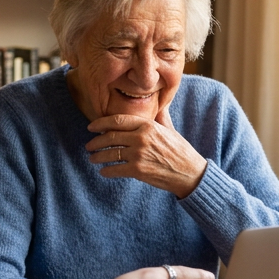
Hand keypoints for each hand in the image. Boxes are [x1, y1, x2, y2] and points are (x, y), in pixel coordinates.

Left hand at [85, 108, 207, 197]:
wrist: (189, 173)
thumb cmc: (180, 151)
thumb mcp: (170, 129)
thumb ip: (159, 117)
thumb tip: (159, 104)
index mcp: (147, 125)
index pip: (118, 120)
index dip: (101, 123)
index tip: (91, 127)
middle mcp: (141, 137)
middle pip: (110, 137)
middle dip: (96, 142)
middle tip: (89, 146)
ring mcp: (138, 154)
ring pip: (109, 154)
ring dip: (98, 157)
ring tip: (93, 159)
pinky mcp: (138, 170)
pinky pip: (115, 169)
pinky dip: (107, 171)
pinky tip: (104, 172)